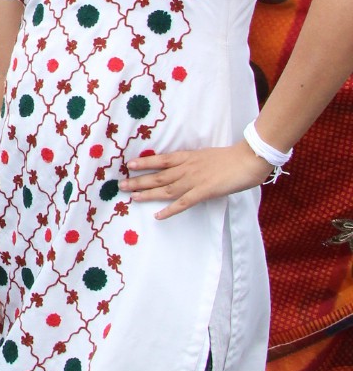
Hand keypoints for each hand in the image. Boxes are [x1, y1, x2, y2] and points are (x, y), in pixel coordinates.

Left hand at [120, 140, 270, 219]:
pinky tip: (158, 216)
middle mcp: (187, 168)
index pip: (162, 160)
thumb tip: (186, 168)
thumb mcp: (208, 155)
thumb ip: (196, 162)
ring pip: (166, 188)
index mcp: (189, 157)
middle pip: (158, 175)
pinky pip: (183, 203)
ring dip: (148, 194)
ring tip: (132, 198)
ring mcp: (194, 180)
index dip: (145, 162)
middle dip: (139, 180)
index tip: (129, 165)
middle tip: (121, 185)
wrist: (248, 158)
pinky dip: (170, 210)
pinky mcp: (204, 192)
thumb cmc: (232, 157)